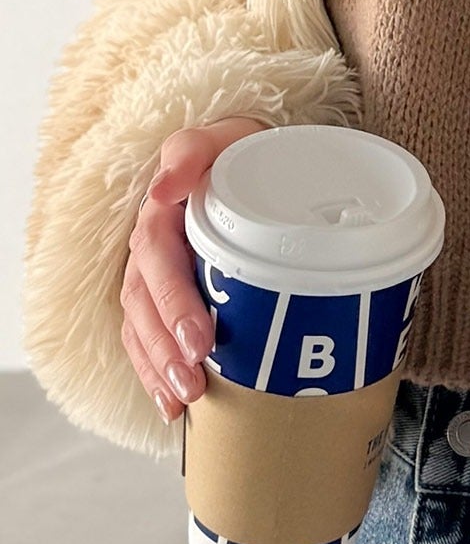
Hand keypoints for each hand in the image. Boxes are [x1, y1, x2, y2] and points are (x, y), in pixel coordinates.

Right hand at [121, 116, 273, 424]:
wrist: (255, 157)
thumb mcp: (225, 136)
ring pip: (141, 326)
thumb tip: (164, 187)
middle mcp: (153, 246)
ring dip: (159, 368)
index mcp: (164, 213)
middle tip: (196, 381)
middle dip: (167, 348)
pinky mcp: (167, 296)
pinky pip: (148, 338)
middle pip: (145, 303)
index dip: (174, 302)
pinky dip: (156, 373)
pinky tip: (173, 407)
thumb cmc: (243, 151)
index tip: (201, 339)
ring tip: (186, 401)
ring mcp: (156, 273)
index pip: (157, 259)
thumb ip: (194, 149)